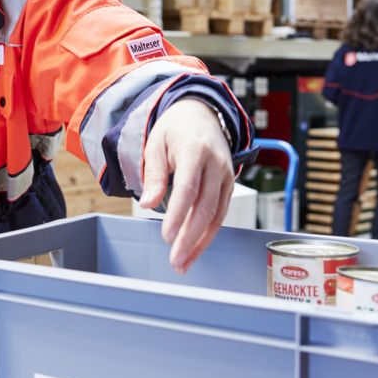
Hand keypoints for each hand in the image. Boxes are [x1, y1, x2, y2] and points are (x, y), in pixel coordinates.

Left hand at [139, 98, 235, 274]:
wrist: (201, 115)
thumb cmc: (174, 131)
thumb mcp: (156, 145)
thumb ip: (154, 175)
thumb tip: (148, 204)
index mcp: (195, 151)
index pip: (188, 188)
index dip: (178, 215)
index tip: (166, 236)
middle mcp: (216, 165)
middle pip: (205, 207)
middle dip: (190, 237)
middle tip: (175, 259)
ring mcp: (226, 176)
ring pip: (216, 215)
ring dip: (200, 242)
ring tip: (183, 262)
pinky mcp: (229, 185)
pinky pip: (220, 214)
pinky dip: (208, 234)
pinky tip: (194, 249)